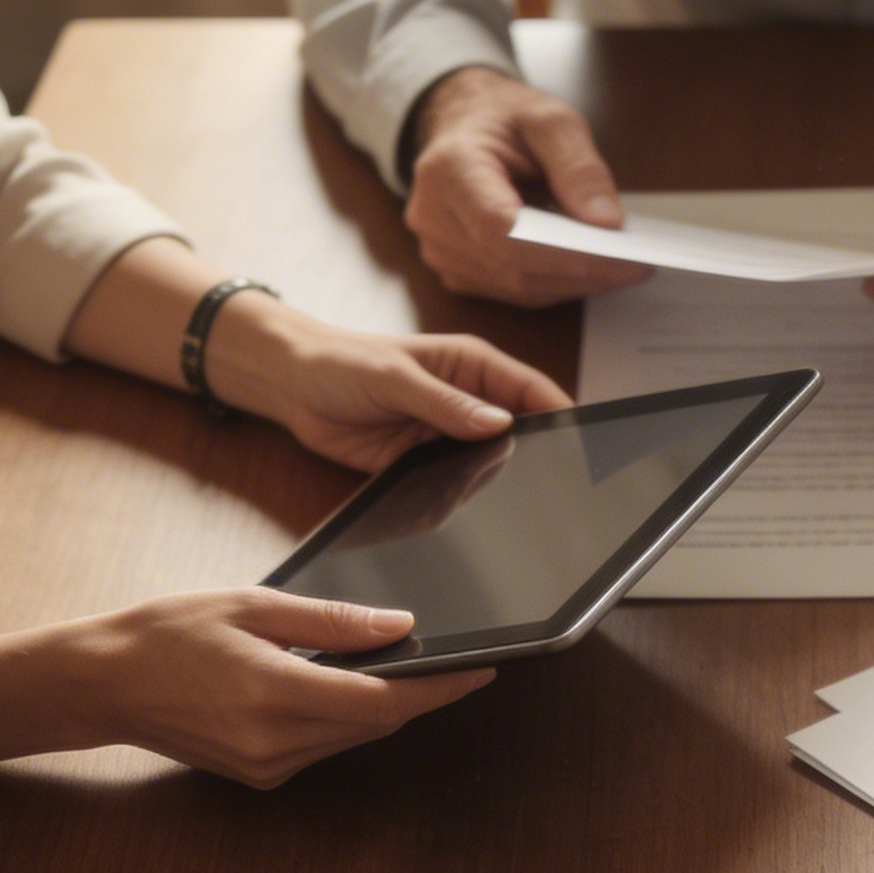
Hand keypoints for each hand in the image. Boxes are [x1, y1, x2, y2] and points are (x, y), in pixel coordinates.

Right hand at [77, 590, 492, 788]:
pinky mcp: (260, 774)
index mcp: (272, 694)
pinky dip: (347, 717)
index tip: (480, 670)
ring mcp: (266, 765)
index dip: (439, 689)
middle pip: (377, 723)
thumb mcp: (251, 606)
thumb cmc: (167, 633)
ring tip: (404, 666)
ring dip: (385, 705)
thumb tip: (399, 626)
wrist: (101, 683)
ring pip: (355, 737)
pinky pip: (326, 745)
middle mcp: (273, 742)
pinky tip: (346, 685)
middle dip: (420, 693)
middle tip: (455, 661)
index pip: (383, 702)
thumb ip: (332, 621)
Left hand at [208, 295, 570, 472]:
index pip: (534, 392)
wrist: (290, 385)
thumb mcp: (395, 377)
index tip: (584, 444)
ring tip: (510, 503)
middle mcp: (469, 403)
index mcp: (473, 368)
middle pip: (522, 433)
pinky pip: (457, 486)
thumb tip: (499, 423)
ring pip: (492, 465)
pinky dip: (464, 499)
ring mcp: (450, 437)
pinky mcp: (426, 466)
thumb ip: (447, 403)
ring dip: (499, 482)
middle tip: (555, 487)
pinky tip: (469, 510)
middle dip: (538, 456)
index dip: (563, 416)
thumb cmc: (341, 362)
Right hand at [404, 67, 652, 305]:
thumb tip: (607, 223)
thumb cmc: (504, 119)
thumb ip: (579, 166)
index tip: (619, 256)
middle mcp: (434, 218)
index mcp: (449, 170)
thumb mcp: (549, 119)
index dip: (564, 253)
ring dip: (574, 283)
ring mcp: (441, 251)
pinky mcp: (457, 271)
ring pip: (517, 288)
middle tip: (637, 265)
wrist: (464, 126)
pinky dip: (556, 284)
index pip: (504, 232)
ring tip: (622, 268)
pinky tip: (590, 270)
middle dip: (582, 272)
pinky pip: (513, 291)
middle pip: (514, 268)